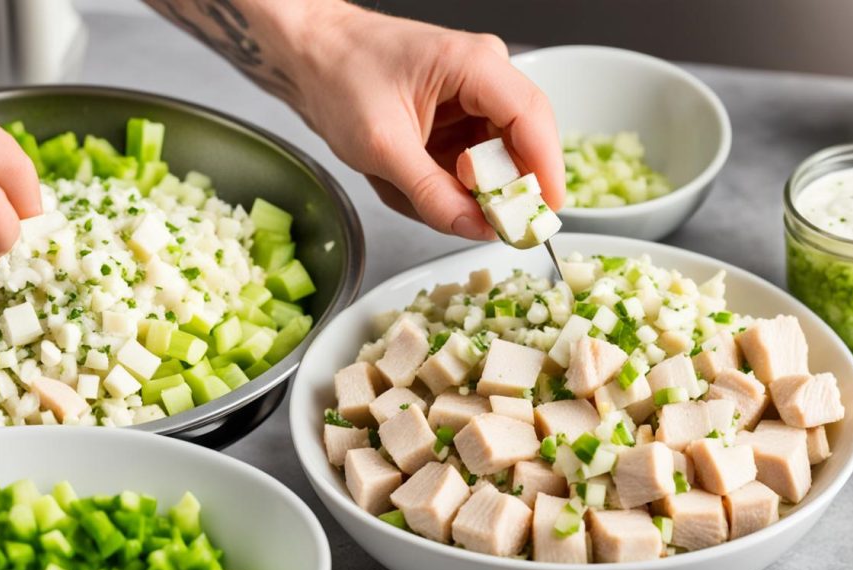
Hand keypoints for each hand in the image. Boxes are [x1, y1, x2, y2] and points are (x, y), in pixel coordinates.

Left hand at [287, 3, 564, 239]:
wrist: (307, 56)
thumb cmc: (338, 77)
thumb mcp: (383, 147)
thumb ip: (432, 194)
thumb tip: (477, 228)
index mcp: (474, 65)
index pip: (532, 119)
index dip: (545, 172)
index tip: (543, 215)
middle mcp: (483, 75)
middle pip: (518, 145)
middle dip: (489, 189)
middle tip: (464, 220)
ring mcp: (472, 97)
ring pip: (491, 162)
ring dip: (453, 189)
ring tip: (402, 186)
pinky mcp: (456, 116)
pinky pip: (467, 164)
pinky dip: (438, 183)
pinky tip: (402, 179)